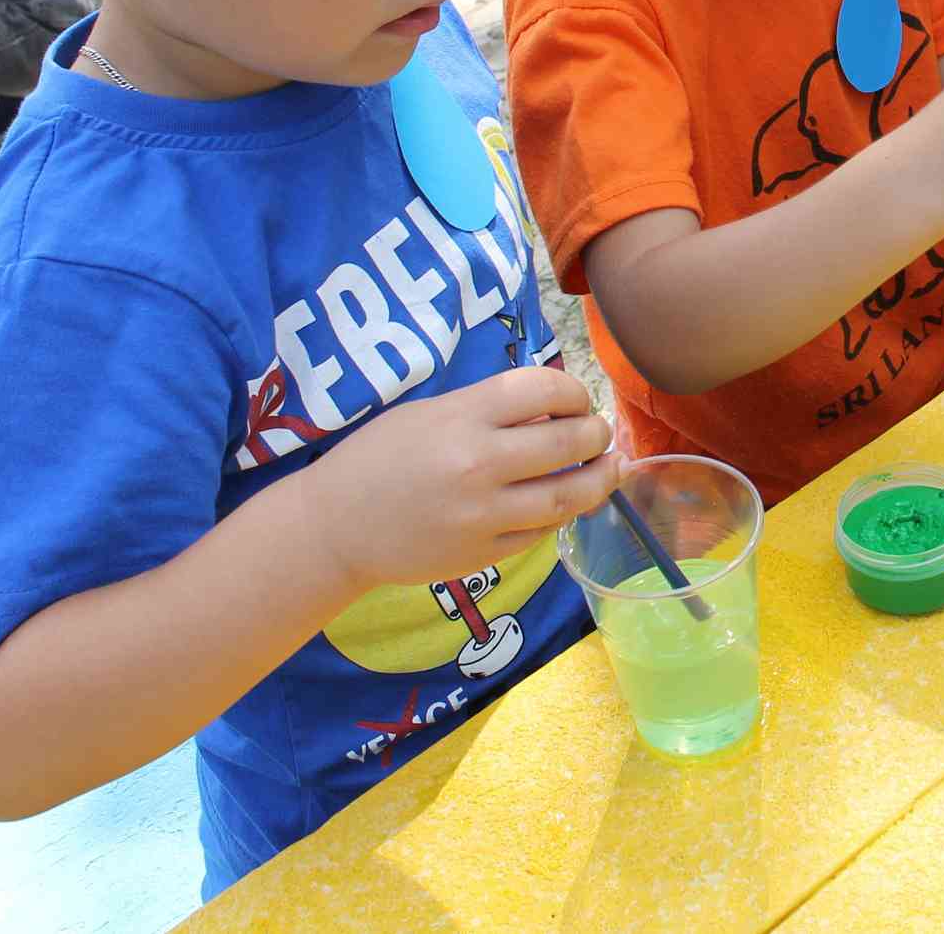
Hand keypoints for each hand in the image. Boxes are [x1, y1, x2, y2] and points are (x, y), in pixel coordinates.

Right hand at [302, 366, 618, 591]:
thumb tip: (552, 409)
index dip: (574, 391)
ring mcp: (483, 513)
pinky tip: (565, 502)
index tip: (577, 400)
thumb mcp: (430, 413)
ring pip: (568, 496)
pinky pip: (542, 531)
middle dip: (596, 434)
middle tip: (600, 433)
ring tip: (608, 468)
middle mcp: (478, 462)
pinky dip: (561, 514)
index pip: (544, 389)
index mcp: (463, 416)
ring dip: (599, 480)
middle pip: (569, 442)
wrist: (335, 526)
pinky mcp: (483, 553)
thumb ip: (488, 409)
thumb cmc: (380, 458)